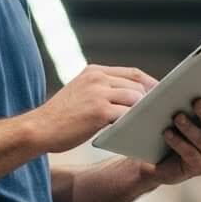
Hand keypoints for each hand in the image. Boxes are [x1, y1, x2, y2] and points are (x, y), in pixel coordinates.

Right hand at [31, 65, 156, 152]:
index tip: (160, 94)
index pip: (132, 72)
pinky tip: (139, 130)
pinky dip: (135, 122)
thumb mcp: (80, 92)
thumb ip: (102, 89)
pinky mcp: (99, 111)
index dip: (149, 83)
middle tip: (161, 110)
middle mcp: (97, 78)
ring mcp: (98, 93)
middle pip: (137, 85)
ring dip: (144, 111)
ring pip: (135, 98)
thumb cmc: (60, 116)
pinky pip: (126, 115)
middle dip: (150, 98)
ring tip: (151, 121)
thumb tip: (131, 95)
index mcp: (94, 71)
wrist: (39, 129)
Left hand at [140, 86, 200, 186]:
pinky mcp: (200, 167)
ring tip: (177, 117)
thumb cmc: (165, 128)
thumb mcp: (173, 109)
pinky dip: (179, 143)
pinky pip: (190, 154)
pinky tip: (168, 133)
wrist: (155, 159)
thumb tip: (176, 80)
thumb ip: (180, 97)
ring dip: (190, 128)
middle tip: (197, 102)